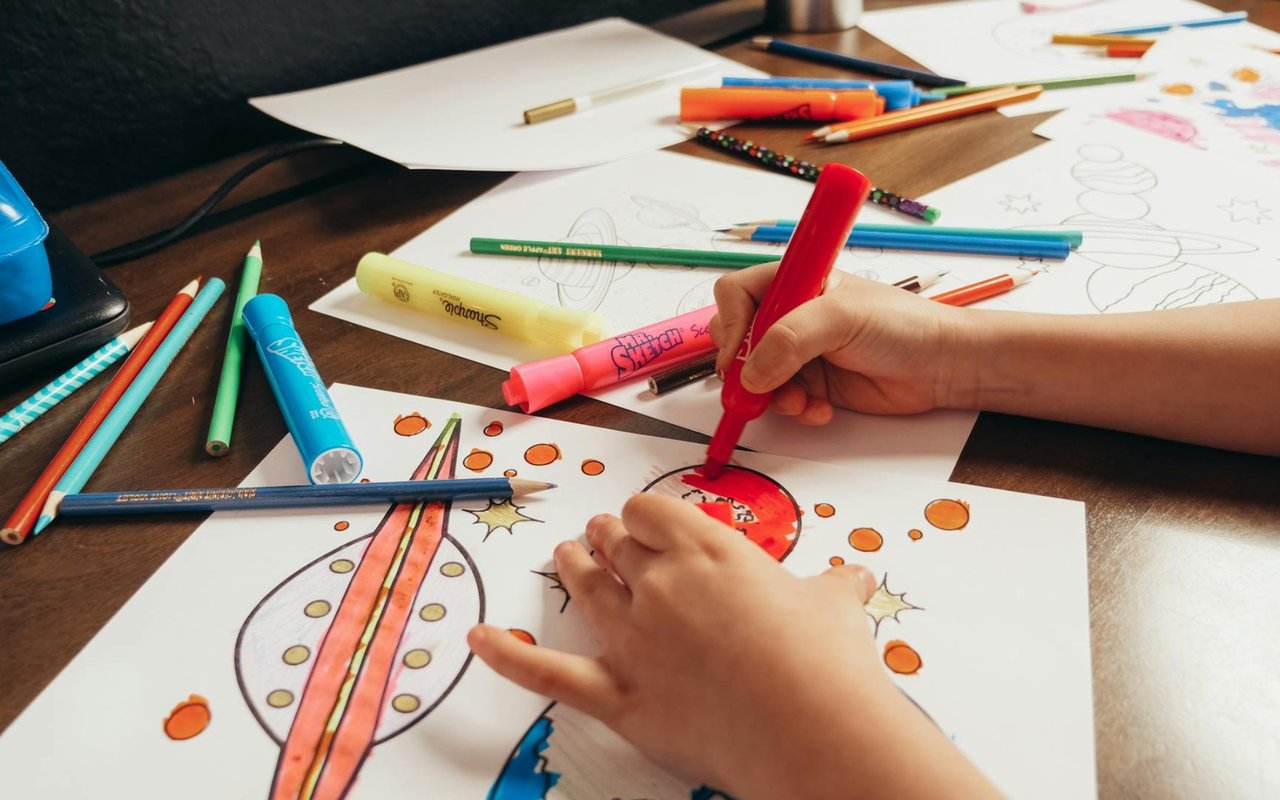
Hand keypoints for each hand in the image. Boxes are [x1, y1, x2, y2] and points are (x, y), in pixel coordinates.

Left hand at [468, 494, 988, 798]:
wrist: (816, 728)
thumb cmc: (828, 662)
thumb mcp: (835, 606)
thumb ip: (835, 585)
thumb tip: (856, 576)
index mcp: (708, 549)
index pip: (650, 510)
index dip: (647, 517)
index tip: (653, 525)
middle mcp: (661, 583)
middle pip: (617, 542)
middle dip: (611, 536)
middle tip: (609, 537)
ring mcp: (635, 638)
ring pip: (586, 587)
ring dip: (573, 566)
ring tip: (566, 556)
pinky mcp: (622, 694)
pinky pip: (550, 673)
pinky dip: (508, 657)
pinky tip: (476, 640)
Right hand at [711, 265, 973, 422]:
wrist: (941, 367)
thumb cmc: (902, 325)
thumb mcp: (842, 318)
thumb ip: (790, 339)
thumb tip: (751, 373)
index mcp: (795, 282)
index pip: (736, 294)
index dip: (730, 323)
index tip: (738, 354)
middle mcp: (791, 315)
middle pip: (737, 339)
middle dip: (744, 368)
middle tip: (758, 387)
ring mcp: (799, 352)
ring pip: (755, 378)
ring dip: (771, 396)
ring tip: (800, 401)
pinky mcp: (812, 384)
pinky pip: (781, 402)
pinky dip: (794, 410)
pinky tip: (820, 409)